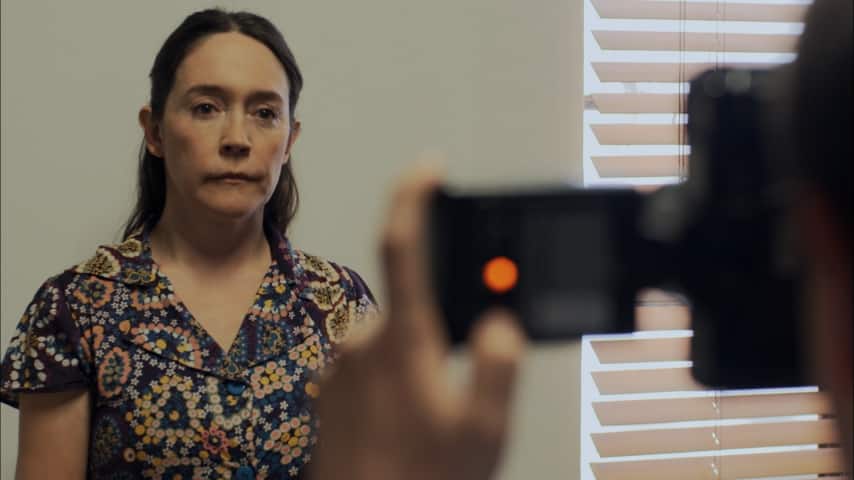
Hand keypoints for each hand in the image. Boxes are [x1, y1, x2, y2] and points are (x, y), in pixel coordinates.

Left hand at [308, 165, 525, 479]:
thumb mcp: (482, 431)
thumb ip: (498, 369)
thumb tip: (498, 322)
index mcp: (404, 341)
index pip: (403, 247)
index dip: (415, 198)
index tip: (428, 166)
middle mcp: (363, 342)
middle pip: (414, 305)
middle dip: (440, 331)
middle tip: (451, 393)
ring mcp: (342, 364)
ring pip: (396, 337)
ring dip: (418, 360)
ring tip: (426, 420)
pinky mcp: (330, 384)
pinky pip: (372, 361)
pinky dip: (394, 378)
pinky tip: (402, 422)